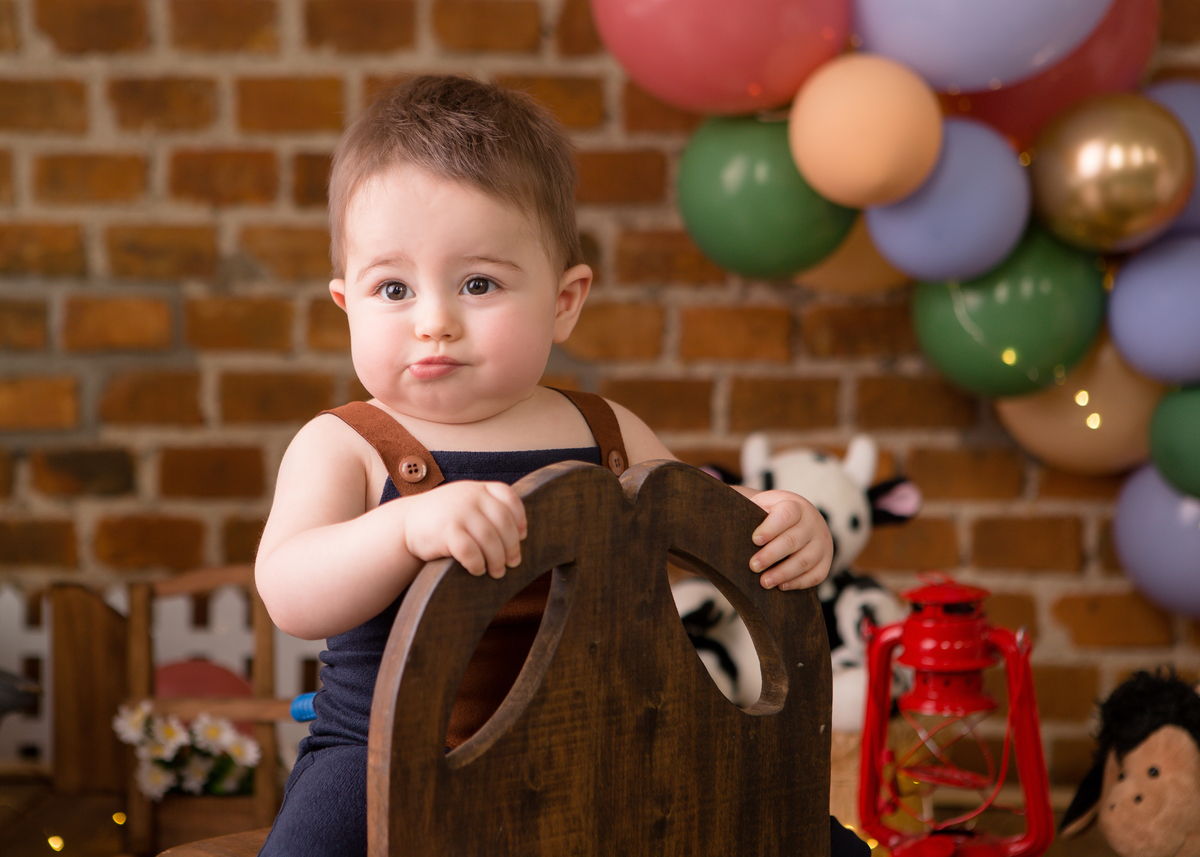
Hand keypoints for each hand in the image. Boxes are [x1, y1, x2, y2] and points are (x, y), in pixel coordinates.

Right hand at [401, 481, 526, 577]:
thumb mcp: (465, 503)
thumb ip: (488, 509)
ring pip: (490, 539)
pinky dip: (478, 564)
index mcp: (478, 489)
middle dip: (511, 546)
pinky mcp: (446, 532)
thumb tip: (520, 536)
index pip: (509, 499)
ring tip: (497, 572)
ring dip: (497, 560)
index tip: (522, 536)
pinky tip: (477, 570)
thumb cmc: (442, 519)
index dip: (520, 519)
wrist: (403, 525)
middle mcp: (470, 497)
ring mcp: (458, 513)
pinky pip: (471, 551)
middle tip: (513, 563)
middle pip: (503, 523)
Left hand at [746, 490, 832, 590]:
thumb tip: (720, 523)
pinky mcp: (826, 560)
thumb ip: (747, 510)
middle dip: (771, 555)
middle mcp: (813, 522)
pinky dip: (799, 582)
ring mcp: (822, 542)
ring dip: (783, 573)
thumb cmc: (770, 515)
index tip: (754, 540)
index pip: (786, 514)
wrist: (798, 519)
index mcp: (795, 505)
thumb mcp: (761, 505)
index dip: (771, 528)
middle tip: (753, 566)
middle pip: (793, 541)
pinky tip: (782, 586)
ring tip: (764, 583)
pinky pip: (817, 575)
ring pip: (805, 560)